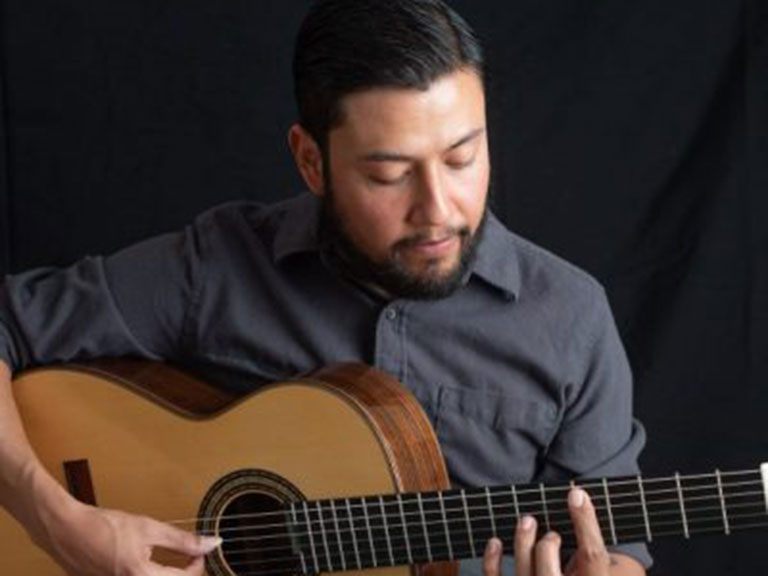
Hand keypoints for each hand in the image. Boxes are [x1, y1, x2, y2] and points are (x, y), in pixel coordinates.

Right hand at [39, 496, 220, 575]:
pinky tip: (148, 564)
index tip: (198, 550)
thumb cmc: (104, 526)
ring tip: (170, 560)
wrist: (66, 530)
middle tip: (188, 556)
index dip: (198, 564)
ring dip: (166, 575)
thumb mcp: (149, 528)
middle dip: (184, 573)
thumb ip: (182, 540)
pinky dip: (149, 575)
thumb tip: (211, 543)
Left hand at [482, 488, 616, 575]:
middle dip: (547, 544)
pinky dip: (492, 561)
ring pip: (524, 572)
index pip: (593, 555)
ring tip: (527, 521)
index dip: (585, 521)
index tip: (576, 493)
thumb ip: (607, 562)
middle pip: (549, 569)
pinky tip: (495, 542)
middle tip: (552, 533)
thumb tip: (590, 522)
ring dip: (522, 542)